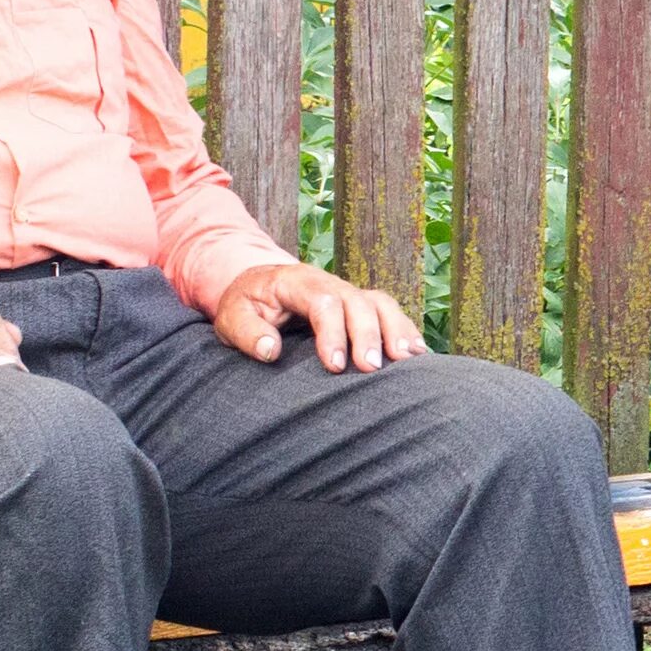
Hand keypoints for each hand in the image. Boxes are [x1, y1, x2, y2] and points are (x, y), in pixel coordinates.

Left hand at [214, 262, 428, 372]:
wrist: (256, 286)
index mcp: (296, 281)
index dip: (332, 332)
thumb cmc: (245, 306)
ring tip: (408, 359)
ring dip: (396, 330)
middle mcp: (328, 283)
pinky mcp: (358, 305)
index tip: (335, 366)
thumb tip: (271, 350)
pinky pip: (388, 311)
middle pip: (357, 301)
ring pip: (380, 303)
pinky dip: (404, 330)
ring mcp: (347, 293)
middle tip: (371, 368)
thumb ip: (247, 333)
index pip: (322, 301)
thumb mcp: (231, 317)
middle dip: (368, 334)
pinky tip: (418, 353)